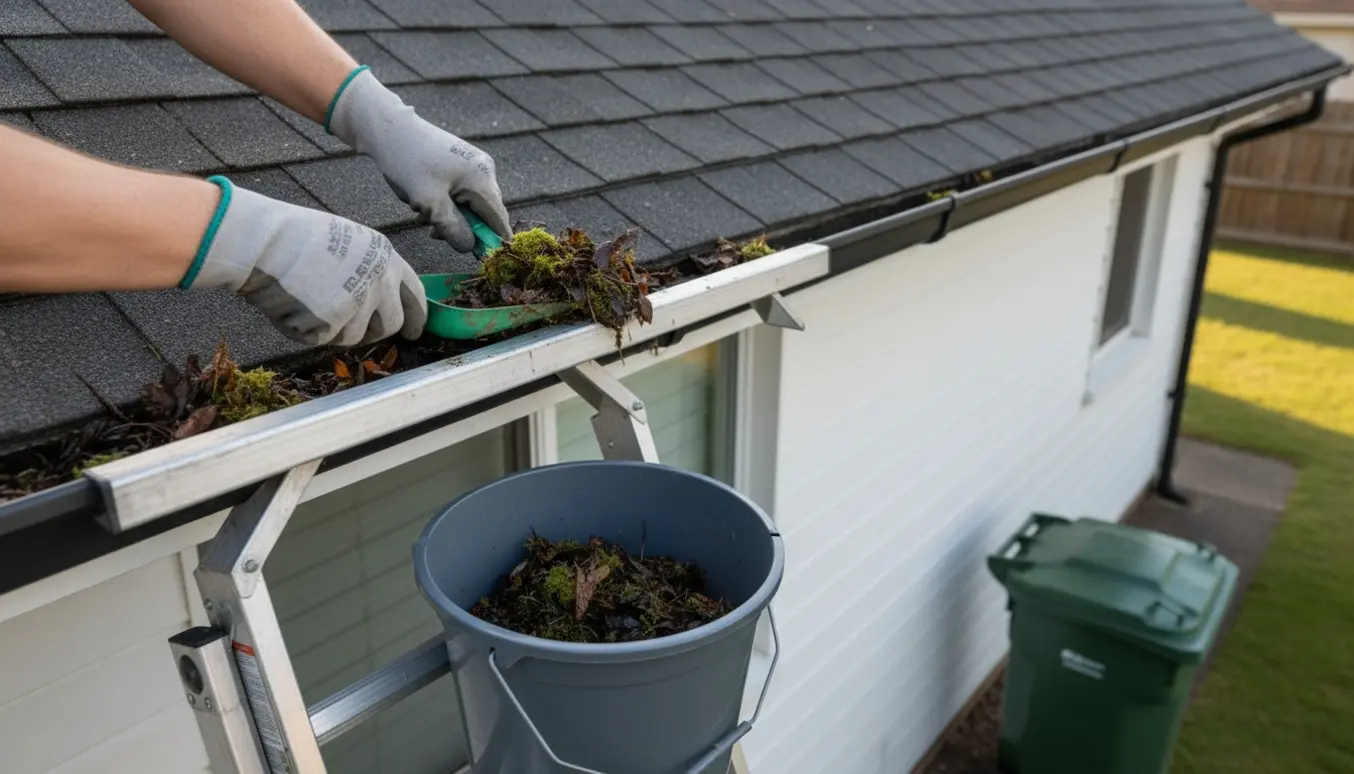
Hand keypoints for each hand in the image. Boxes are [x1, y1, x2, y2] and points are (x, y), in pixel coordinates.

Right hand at [183, 177, 427, 346]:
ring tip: (308, 302)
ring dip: (334, 329)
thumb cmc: (295, 237)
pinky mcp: (334, 322)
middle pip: (390, 324)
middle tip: (352, 329)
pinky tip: (294, 306)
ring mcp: (359, 303)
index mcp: (385, 257)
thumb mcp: (349, 242)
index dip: (417, 317)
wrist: (264, 242)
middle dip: (374, 332)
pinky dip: (308, 331)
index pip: (414, 295)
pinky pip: (324, 339)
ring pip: (355, 337)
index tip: (414, 332)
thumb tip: (377, 299)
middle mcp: (379, 281)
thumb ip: (369, 269)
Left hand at [328, 68, 510, 253]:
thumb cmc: (408, 162)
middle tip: (432, 231)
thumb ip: (453, 229)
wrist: (389, 129)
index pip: (499, 221)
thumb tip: (470, 248)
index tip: (475, 258)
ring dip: (449, 217)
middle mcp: (485, 171)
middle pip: (484, 214)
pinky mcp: (462, 164)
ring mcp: (474, 165)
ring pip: (470, 206)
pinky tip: (424, 203)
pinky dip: (445, 204)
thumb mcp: (429, 203)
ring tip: (421, 214)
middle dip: (462, 228)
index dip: (491, 242)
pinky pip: (461, 194)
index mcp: (482, 179)